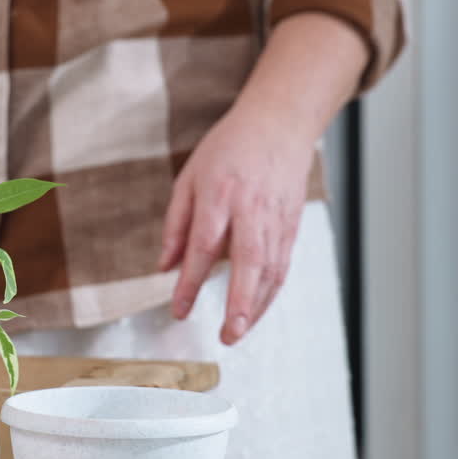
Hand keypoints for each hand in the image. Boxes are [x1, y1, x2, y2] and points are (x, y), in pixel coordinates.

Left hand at [158, 100, 313, 344]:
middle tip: (226, 335)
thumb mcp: (190, 177)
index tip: (180, 309)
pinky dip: (269, 293)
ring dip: (255, 307)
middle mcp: (251, 208)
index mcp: (219, 194)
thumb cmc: (230, 148)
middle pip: (248, 262)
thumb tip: (164, 267)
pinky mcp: (293, 225)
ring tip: (237, 333)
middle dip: (239, 303)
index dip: (191, 282)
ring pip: (270, 270)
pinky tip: (255, 311)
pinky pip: (282, 266)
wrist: (279, 124)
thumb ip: (176, 224)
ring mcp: (277, 218)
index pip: (203, 246)